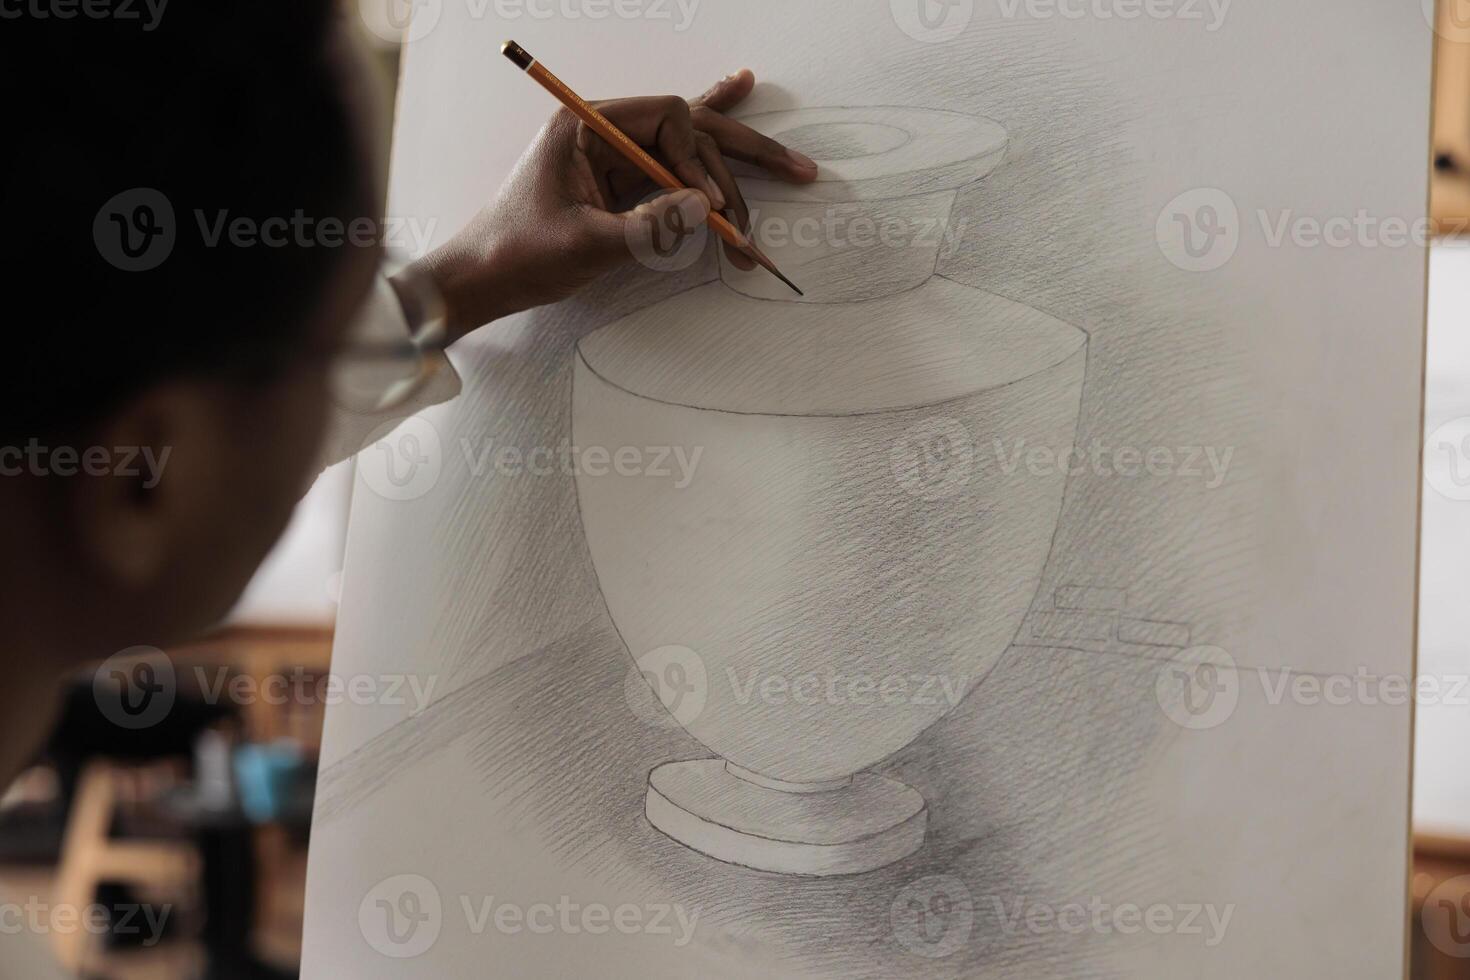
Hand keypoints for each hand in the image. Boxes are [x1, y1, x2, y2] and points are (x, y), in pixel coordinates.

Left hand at [413, 69, 818, 338]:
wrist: (480, 281)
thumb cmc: (517, 255)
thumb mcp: (585, 244)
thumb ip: (647, 226)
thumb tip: (706, 208)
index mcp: (585, 125)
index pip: (669, 120)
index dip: (699, 162)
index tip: (709, 209)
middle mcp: (603, 130)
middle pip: (691, 128)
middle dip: (743, 152)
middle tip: (797, 169)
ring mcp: (612, 156)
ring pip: (689, 148)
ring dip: (735, 170)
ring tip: (792, 170)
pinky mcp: (618, 184)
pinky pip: (672, 166)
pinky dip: (708, 156)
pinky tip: (739, 94)